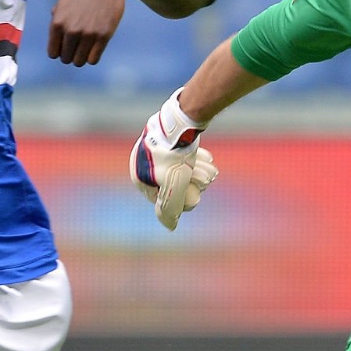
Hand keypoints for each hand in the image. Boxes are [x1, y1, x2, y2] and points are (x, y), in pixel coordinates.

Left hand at [48, 0, 127, 65]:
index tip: (66, 47)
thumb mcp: (63, 3)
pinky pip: (93, 60)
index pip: (53, 53)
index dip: (59, 52)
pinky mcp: (103, 37)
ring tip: (85, 48)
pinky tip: (94, 48)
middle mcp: (71, 30)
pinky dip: (92, 57)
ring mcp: (87, 34)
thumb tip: (54, 40)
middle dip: (71, 55)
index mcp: (57, 23)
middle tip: (77, 47)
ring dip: (82, 58)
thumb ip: (55, 20)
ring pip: (79, 62)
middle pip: (66, 59)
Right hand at [129, 88, 218, 229]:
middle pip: (176, 184)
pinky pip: (185, 156)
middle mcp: (145, 164)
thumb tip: (171, 226)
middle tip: (208, 177)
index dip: (183, 200)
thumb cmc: (173, 158)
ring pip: (184, 170)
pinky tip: (207, 158)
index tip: (197, 196)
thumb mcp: (172, 188)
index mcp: (139, 176)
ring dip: (200, 171)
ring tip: (210, 167)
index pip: (164, 199)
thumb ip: (169, 209)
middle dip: (195, 182)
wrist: (181, 123)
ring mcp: (158, 152)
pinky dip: (197, 159)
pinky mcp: (171, 141)